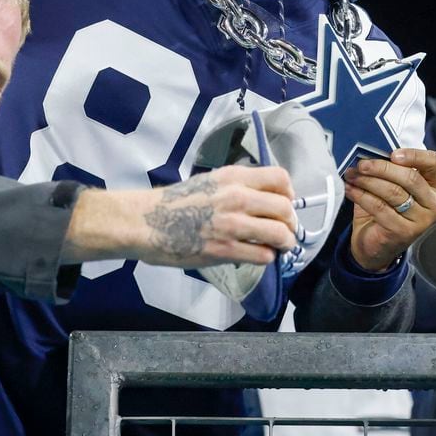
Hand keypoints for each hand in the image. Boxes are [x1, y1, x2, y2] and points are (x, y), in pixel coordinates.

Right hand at [135, 165, 298, 266]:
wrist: (146, 222)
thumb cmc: (174, 202)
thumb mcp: (210, 181)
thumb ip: (237, 186)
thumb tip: (263, 196)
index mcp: (234, 177)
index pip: (280, 178)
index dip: (289, 193)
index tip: (285, 203)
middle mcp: (237, 197)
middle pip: (285, 208)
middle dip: (290, 222)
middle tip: (284, 230)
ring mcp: (232, 224)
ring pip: (280, 234)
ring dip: (284, 243)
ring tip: (278, 247)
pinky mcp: (224, 250)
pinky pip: (262, 255)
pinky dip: (266, 258)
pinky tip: (258, 256)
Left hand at [344, 148, 435, 270]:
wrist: (375, 248)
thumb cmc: (384, 212)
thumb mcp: (392, 188)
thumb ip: (390, 171)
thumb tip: (370, 151)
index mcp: (433, 188)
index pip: (434, 163)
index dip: (414, 155)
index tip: (392, 153)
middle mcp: (433, 205)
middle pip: (410, 178)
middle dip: (382, 168)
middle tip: (362, 164)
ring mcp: (421, 221)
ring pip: (393, 192)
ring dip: (368, 181)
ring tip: (352, 175)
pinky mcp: (403, 232)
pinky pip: (380, 208)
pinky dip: (362, 196)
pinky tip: (351, 190)